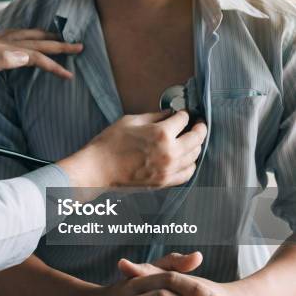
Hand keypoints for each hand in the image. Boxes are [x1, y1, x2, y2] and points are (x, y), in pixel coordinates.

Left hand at [0, 29, 82, 97]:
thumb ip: (2, 62)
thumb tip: (27, 56)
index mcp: (2, 51)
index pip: (35, 56)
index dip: (53, 64)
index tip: (70, 74)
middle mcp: (0, 44)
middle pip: (35, 42)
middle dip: (58, 45)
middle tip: (78, 46)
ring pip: (26, 37)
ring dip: (44, 38)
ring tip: (58, 38)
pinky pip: (15, 38)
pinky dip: (28, 37)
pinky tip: (27, 41)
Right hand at [58, 111, 206, 187]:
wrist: (97, 169)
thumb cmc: (109, 144)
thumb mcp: (130, 121)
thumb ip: (154, 117)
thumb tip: (169, 114)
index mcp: (161, 133)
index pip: (184, 119)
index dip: (184, 114)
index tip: (183, 113)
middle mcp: (169, 152)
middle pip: (196, 137)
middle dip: (199, 127)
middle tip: (197, 124)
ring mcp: (168, 169)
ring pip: (195, 155)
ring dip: (196, 145)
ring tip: (191, 139)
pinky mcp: (163, 181)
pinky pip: (187, 173)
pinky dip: (190, 164)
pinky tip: (186, 158)